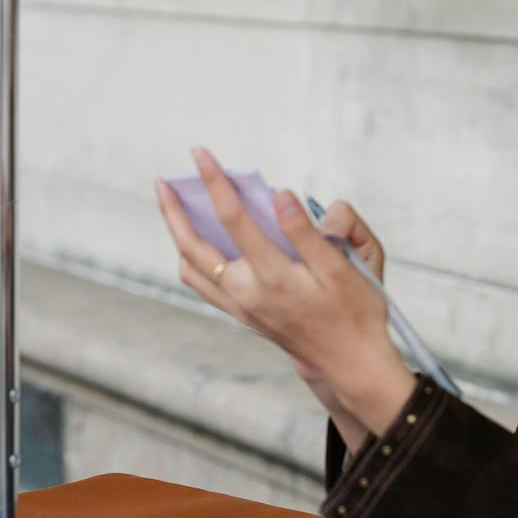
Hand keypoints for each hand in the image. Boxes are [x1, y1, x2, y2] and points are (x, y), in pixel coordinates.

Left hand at [155, 147, 415, 450]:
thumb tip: (280, 195)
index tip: (200, 154)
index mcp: (274, 276)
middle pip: (194, 246)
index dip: (215, 182)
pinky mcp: (241, 314)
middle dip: (174, 211)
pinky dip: (190, 258)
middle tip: (162, 181)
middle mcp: (248, 293)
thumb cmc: (355, 312)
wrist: (349, 364)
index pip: (234, 218)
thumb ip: (307, 232)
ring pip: (190, 268)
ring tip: (172, 205)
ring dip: (177, 235)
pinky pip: (202, 284)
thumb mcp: (342, 269)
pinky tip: (195, 239)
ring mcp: (240, 307)